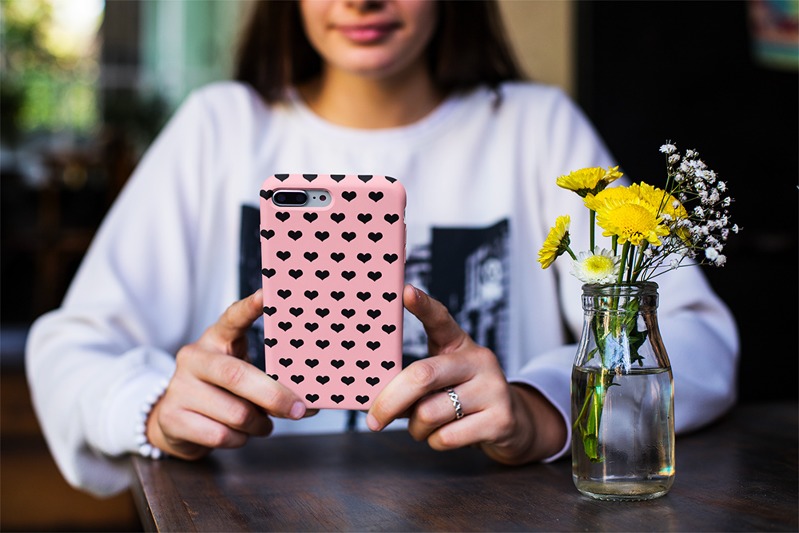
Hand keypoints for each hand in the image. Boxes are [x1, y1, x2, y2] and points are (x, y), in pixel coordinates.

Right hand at [147, 289, 310, 459]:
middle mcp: (193, 358)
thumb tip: (310, 402)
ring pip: (235, 413)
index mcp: (215, 339)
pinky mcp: (171, 417)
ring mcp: (179, 387)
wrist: (174, 420)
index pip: (231, 318)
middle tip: (299, 408)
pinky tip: (238, 434)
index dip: (249, 308)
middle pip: (237, 375)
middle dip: (274, 396)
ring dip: (258, 424)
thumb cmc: (221, 392)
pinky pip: (221, 435)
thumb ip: (269, 381)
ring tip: (262, 424)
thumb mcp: (242, 376)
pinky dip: (239, 440)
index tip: (267, 295)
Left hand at [366, 285, 565, 463]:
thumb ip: (414, 381)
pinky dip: (435, 442)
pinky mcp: (500, 419)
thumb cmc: (462, 396)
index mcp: (459, 344)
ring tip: (424, 426)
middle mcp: (478, 360)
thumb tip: (373, 398)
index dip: (422, 305)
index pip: (440, 319)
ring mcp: (493, 388)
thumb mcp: (442, 378)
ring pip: (430, 413)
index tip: (405, 291)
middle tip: (373, 419)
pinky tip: (444, 435)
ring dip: (416, 428)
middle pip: (422, 375)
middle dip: (390, 401)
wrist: (512, 423)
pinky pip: (446, 437)